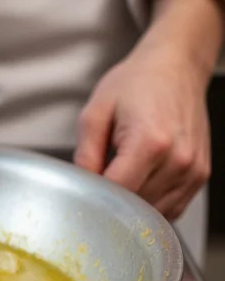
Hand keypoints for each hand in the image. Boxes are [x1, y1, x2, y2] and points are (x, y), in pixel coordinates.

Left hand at [74, 0, 221, 220]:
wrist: (175, 67)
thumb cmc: (136, 83)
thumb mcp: (95, 113)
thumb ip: (85, 154)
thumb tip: (81, 185)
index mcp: (149, 142)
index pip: (117, 193)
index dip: (95, 198)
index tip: (82, 193)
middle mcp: (177, 160)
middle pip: (135, 206)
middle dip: (111, 202)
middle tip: (98, 184)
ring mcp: (193, 170)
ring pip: (153, 212)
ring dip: (132, 206)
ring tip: (120, 178)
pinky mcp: (200, 175)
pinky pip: (171, 208)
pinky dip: (151, 205)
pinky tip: (139, 184)